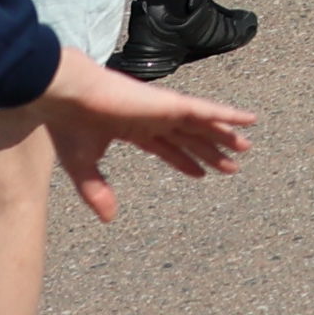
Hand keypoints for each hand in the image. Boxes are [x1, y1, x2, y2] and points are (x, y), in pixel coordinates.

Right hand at [33, 51, 255, 216]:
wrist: (66, 94)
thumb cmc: (69, 124)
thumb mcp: (83, 166)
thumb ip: (97, 191)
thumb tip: (110, 219)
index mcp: (133, 128)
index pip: (166, 147)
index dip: (185, 160)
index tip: (202, 173)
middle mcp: (152, 117)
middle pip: (189, 137)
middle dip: (210, 151)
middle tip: (233, 165)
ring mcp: (163, 109)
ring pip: (202, 124)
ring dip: (224, 134)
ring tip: (246, 146)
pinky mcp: (170, 103)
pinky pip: (206, 110)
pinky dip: (228, 115)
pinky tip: (248, 120)